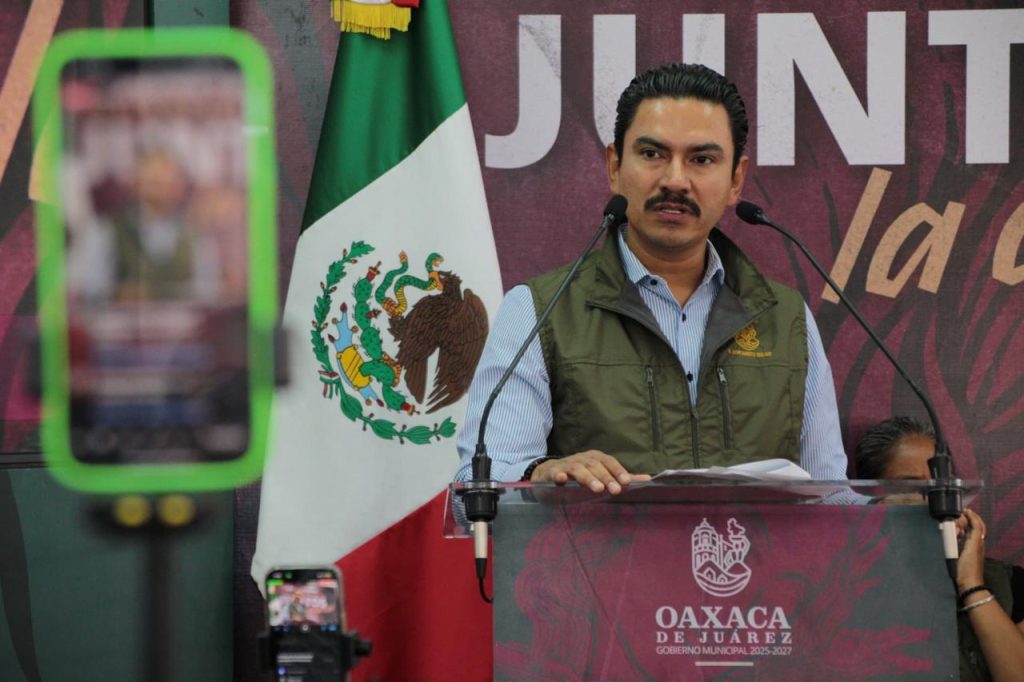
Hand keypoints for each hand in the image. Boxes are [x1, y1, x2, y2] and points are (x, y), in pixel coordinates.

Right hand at [530, 450, 649, 493]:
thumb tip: (647, 479)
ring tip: (597, 489)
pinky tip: (561, 480)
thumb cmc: (581, 475)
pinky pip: (556, 473)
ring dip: (588, 478)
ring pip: (578, 469)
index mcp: (595, 458)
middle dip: (606, 478)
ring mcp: (567, 465)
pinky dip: (559, 475)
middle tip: (615, 490)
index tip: (627, 482)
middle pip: (595, 466)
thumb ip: (621, 477)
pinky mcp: (553, 472)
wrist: (550, 472)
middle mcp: (582, 459)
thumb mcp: (601, 474)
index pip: (609, 462)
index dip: (618, 470)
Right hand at [956, 508, 986, 591]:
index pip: (977, 524)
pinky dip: (956, 534)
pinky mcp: (962, 553)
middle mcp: (974, 543)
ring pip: (965, 533)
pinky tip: (950, 535)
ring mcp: (968, 548)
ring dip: (959, 527)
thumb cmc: (968, 566)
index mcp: (978, 541)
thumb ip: (974, 533)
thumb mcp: (972, 547)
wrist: (967, 582)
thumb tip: (969, 519)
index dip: (972, 516)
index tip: (963, 510)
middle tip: (954, 519)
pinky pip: (960, 540)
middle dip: (964, 521)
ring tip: (951, 526)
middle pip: (971, 527)